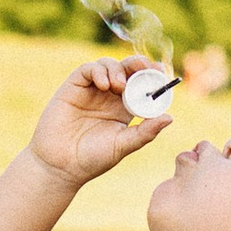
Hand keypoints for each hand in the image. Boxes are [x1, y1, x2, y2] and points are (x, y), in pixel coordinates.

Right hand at [27, 55, 170, 185]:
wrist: (61, 165)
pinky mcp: (74, 86)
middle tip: (146, 68)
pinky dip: (99, 71)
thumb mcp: (123, 145)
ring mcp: (91, 90)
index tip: (163, 73)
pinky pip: (88, 69)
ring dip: (118, 69)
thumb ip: (145, 132)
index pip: (142, 85)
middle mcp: (109, 96)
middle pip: (127, 69)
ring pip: (109, 65)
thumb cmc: (92, 159)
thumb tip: (169, 117)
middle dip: (139, 64)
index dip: (152, 76)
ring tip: (119, 86)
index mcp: (125, 108)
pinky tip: (104, 85)